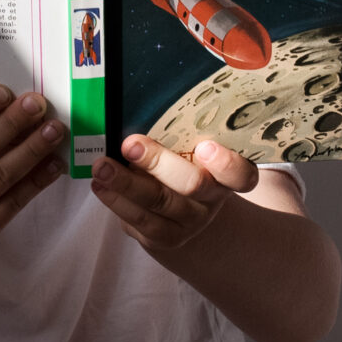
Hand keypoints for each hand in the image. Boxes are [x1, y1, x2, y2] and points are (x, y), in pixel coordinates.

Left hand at [89, 134, 259, 254]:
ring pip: (159, 203)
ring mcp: (189, 221)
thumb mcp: (190, 153)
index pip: (241, 174)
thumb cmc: (184, 168)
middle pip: (193, 185)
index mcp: (225, 175)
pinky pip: (140, 221)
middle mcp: (211, 200)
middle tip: (130, 143)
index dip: (226, 163)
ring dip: (126, 183)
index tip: (204, 145)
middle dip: (159, 163)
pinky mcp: (165, 237)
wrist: (183, 217)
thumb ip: (178, 135)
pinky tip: (99, 185)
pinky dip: (116, 201)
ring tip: (102, 166)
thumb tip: (136, 104)